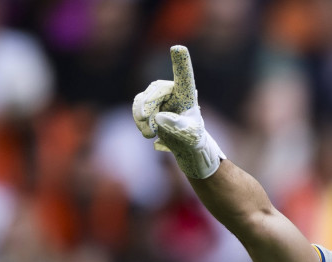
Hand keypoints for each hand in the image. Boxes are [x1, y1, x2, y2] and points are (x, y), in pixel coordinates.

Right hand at [132, 46, 224, 178]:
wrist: (184, 142)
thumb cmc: (192, 136)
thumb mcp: (190, 134)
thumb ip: (177, 125)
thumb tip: (159, 117)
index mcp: (187, 93)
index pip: (184, 76)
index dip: (181, 62)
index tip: (179, 48)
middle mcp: (172, 90)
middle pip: (156, 90)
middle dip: (148, 103)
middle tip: (144, 119)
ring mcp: (159, 96)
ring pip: (144, 100)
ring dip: (142, 116)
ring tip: (149, 134)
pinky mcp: (149, 104)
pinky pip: (138, 107)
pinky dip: (139, 120)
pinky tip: (147, 133)